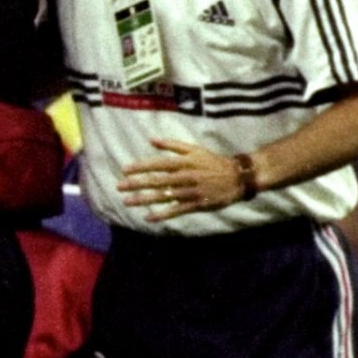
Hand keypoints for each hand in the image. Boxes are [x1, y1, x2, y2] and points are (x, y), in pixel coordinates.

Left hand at [115, 137, 255, 220]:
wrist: (238, 177)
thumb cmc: (213, 162)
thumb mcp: (195, 149)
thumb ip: (173, 145)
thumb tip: (151, 139)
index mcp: (185, 162)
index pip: (159, 164)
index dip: (141, 167)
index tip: (124, 169)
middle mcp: (187, 177)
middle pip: (159, 181)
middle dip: (137, 184)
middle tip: (119, 187)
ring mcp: (192, 192)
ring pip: (165, 196)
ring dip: (145, 200)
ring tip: (127, 202)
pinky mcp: (198, 204)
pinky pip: (177, 210)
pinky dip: (163, 214)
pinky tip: (148, 218)